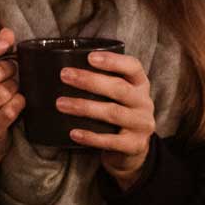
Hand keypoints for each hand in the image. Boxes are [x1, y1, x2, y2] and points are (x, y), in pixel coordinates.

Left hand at [58, 50, 156, 188]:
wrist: (135, 147)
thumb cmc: (119, 111)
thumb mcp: (119, 94)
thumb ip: (101, 82)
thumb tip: (65, 70)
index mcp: (140, 85)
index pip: (133, 67)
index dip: (113, 61)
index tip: (90, 57)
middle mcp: (144, 103)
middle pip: (119, 89)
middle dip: (90, 81)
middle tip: (65, 75)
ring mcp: (141, 124)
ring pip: (113, 113)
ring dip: (85, 107)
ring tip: (60, 104)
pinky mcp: (134, 145)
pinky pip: (111, 141)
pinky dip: (91, 137)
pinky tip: (73, 133)